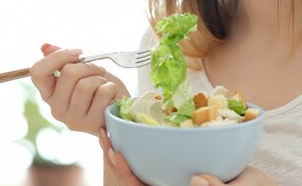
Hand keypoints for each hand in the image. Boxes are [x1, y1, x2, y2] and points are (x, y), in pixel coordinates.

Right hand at [30, 43, 129, 135]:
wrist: (121, 110)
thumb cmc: (99, 88)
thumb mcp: (81, 71)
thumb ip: (63, 60)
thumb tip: (45, 47)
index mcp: (49, 94)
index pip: (38, 72)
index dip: (58, 57)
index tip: (78, 54)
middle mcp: (56, 109)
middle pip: (68, 73)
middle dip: (89, 66)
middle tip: (98, 71)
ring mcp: (72, 119)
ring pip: (85, 85)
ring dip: (100, 78)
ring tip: (103, 84)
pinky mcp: (91, 124)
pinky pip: (102, 93)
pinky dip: (110, 88)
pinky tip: (110, 96)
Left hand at [99, 130, 275, 185]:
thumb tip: (196, 181)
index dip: (126, 176)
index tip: (116, 154)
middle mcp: (173, 185)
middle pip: (138, 177)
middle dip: (119, 158)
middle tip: (105, 134)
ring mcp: (176, 176)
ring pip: (146, 165)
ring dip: (128, 148)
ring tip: (112, 127)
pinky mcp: (184, 164)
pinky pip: (162, 154)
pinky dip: (149, 139)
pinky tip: (141, 122)